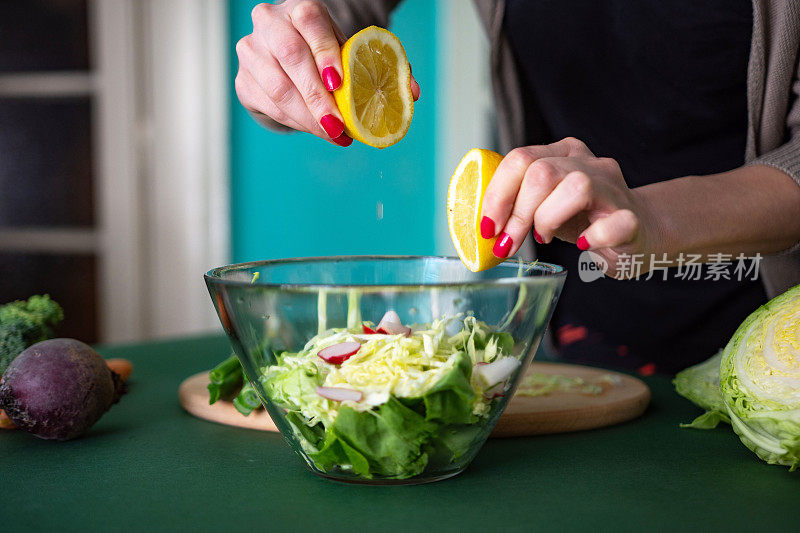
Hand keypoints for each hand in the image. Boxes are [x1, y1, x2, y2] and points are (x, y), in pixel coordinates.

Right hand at [235, 1, 420, 145]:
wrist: (287, 58)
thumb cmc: (327, 54)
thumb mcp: (352, 53)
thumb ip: (381, 68)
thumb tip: (411, 92)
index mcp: (300, 8)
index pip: (310, 21)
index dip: (325, 53)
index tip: (339, 83)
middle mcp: (270, 23)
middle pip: (290, 56)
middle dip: (317, 97)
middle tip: (338, 125)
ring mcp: (251, 51)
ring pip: (277, 87)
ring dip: (308, 117)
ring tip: (333, 134)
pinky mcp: (243, 80)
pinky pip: (269, 106)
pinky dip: (296, 123)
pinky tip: (315, 130)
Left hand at [480, 137, 658, 277]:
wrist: (642, 231)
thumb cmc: (584, 219)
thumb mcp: (546, 202)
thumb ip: (518, 201)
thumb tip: (480, 225)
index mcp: (563, 154)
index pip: (520, 159)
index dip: (496, 195)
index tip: (488, 227)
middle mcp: (588, 164)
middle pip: (541, 173)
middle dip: (516, 214)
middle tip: (508, 242)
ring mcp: (613, 190)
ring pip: (575, 187)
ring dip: (547, 219)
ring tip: (544, 237)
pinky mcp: (632, 221)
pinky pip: (613, 224)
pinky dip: (593, 237)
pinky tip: (582, 244)